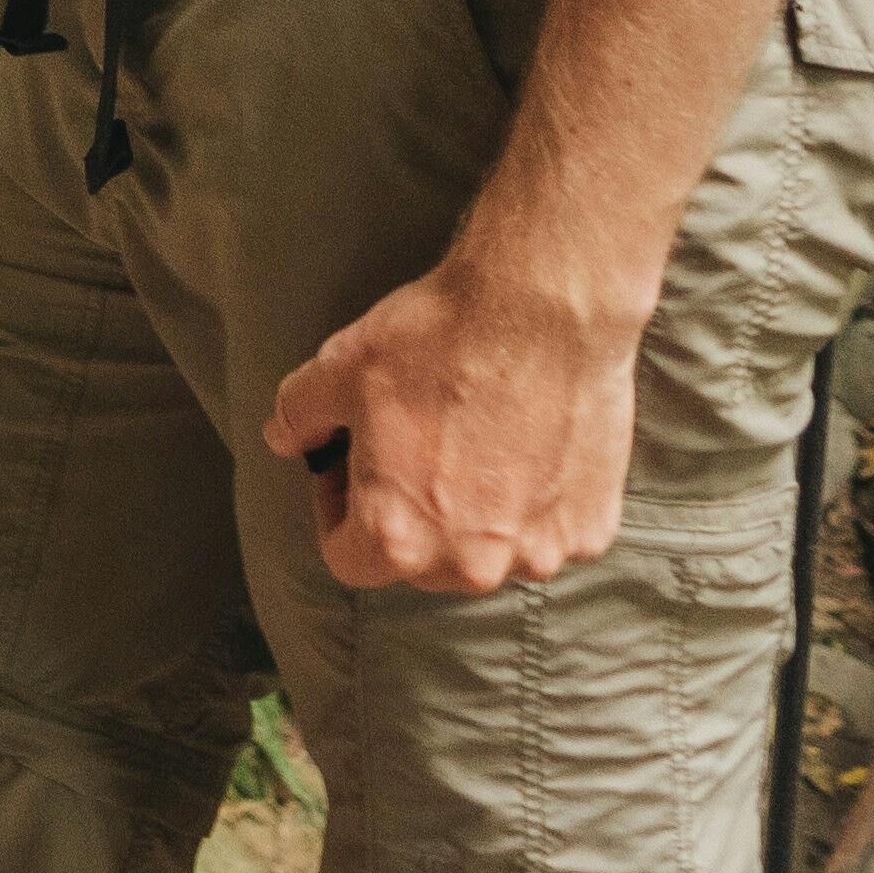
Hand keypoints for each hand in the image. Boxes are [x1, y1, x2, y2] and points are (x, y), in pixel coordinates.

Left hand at [262, 250, 646, 591]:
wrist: (543, 308)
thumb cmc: (438, 340)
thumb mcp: (338, 369)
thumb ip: (297, 415)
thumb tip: (283, 438)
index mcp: (398, 539)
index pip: (348, 559)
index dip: (336, 510)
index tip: (350, 468)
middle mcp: (470, 564)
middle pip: (422, 561)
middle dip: (409, 514)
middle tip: (415, 448)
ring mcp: (539, 552)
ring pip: (490, 551)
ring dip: (476, 516)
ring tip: (475, 443)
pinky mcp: (590, 528)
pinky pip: (549, 530)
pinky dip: (537, 501)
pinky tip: (529, 444)